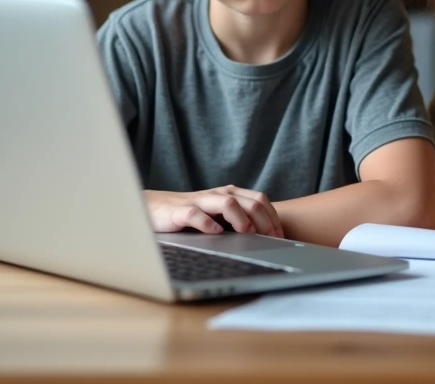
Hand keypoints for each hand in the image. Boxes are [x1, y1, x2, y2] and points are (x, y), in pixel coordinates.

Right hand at [144, 186, 282, 236]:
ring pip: (228, 203)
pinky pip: (196, 215)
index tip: (280, 238)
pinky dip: (208, 224)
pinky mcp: (180, 211)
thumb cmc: (191, 215)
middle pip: (250, 202)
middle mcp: (218, 194)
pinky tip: (214, 234)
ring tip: (246, 234)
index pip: (260, 200)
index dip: (273, 219)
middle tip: (269, 240)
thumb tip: (267, 238)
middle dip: (264, 222)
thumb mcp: (219, 216)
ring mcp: (200, 201)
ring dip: (242, 219)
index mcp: (230, 194)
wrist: (154, 209)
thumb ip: (239, 220)